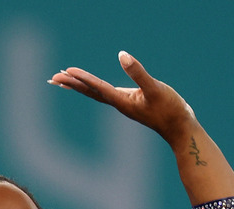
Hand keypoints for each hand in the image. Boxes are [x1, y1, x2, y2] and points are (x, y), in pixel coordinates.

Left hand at [49, 51, 197, 145]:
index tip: (66, 71)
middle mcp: (119, 103)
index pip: (97, 87)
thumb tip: (122, 55)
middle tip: (53, 77)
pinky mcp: (130, 102)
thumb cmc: (170, 109)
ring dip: (79, 86)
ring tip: (64, 80)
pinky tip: (92, 85)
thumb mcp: (155, 89)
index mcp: (122, 101)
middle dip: (71, 84)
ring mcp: (124, 104)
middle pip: (90, 92)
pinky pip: (106, 93)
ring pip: (96, 93)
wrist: (180, 128)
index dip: (82, 78)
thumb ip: (138, 73)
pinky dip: (94, 87)